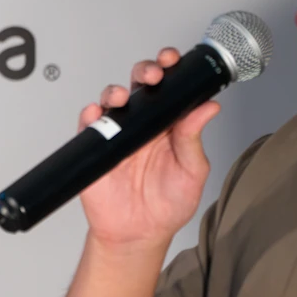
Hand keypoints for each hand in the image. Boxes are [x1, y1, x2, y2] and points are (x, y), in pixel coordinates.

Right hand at [75, 47, 219, 248]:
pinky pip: (89, 124)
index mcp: (168, 125)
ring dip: (116, 91)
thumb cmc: (166, 205)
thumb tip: (208, 108)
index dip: (170, 69)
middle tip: (152, 74)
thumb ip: (194, 139)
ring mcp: (118, 133)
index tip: (173, 60)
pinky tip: (97, 113)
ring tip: (124, 98)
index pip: (169, 88)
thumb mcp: (191, 172)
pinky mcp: (96, 147)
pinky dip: (91, 115)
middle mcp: (142, 124)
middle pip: (140, 84)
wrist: (137, 235)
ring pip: (113, 99)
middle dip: (144, 70)